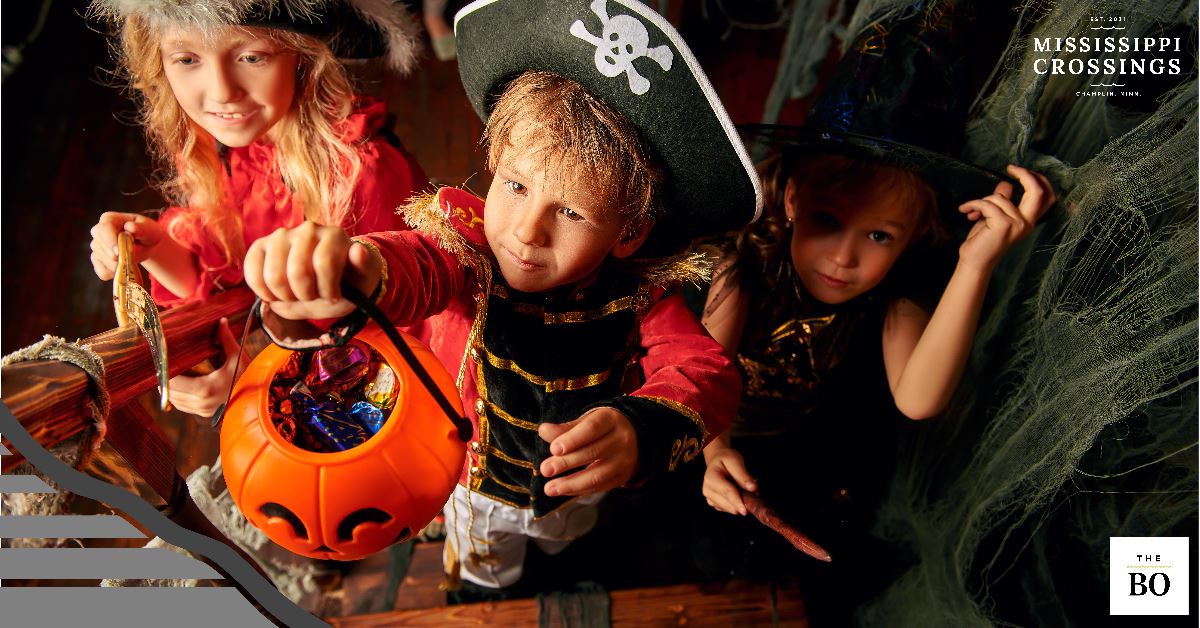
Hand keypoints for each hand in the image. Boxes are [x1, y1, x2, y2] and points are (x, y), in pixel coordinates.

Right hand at [89, 212, 164, 279]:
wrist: (147, 245)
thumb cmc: (147, 233)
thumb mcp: (149, 229)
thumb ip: (141, 228)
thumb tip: (130, 227)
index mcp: (109, 219)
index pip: (103, 229)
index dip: (110, 241)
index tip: (118, 252)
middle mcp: (98, 231)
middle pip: (99, 246)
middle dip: (116, 255)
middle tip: (131, 256)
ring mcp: (96, 246)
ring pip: (102, 260)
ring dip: (118, 264)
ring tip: (131, 259)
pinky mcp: (98, 260)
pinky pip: (102, 272)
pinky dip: (114, 274)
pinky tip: (124, 268)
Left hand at [169, 318, 247, 416]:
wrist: (261, 400)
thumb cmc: (250, 378)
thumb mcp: (238, 357)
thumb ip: (226, 339)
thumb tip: (220, 320)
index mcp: (204, 388)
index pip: (172, 381)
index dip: (164, 371)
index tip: (161, 359)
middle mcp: (200, 402)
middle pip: (170, 392)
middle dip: (165, 379)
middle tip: (162, 365)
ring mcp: (202, 410)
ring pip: (174, 400)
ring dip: (170, 388)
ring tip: (169, 373)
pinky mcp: (204, 414)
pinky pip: (182, 406)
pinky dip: (177, 396)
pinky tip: (180, 384)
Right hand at [243, 222, 380, 319]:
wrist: (325, 282)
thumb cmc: (345, 283)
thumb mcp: (361, 281)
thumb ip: (363, 267)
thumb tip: (358, 250)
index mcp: (334, 235)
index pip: (324, 264)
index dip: (327, 290)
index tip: (333, 297)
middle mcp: (306, 229)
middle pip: (297, 273)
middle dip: (306, 295)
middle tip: (313, 296)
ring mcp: (281, 236)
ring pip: (274, 276)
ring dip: (286, 297)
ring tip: (297, 295)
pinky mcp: (260, 246)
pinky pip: (252, 272)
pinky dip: (263, 292)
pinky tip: (276, 295)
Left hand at [537, 407, 638, 496]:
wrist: (635, 439)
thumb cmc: (603, 428)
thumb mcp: (587, 421)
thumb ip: (565, 428)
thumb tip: (544, 430)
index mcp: (611, 420)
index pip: (592, 428)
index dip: (573, 439)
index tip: (554, 449)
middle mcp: (621, 440)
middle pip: (593, 452)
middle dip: (567, 463)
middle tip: (545, 469)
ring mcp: (624, 461)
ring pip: (597, 475)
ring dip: (571, 484)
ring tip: (549, 488)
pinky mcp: (622, 478)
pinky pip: (599, 487)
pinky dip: (578, 490)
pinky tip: (562, 490)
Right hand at [702, 444, 756, 514]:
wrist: (717, 460)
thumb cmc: (725, 458)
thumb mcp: (735, 460)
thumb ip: (743, 475)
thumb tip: (753, 488)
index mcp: (711, 478)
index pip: (726, 492)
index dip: (737, 501)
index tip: (745, 511)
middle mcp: (707, 490)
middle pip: (727, 503)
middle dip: (742, 502)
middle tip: (753, 493)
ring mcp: (709, 498)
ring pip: (729, 509)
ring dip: (739, 502)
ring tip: (743, 489)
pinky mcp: (714, 504)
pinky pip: (729, 509)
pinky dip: (736, 504)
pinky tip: (737, 494)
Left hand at [957, 165, 1055, 272]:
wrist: (974, 262)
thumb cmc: (983, 240)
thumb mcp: (994, 216)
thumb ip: (1003, 201)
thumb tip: (1006, 183)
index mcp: (1028, 221)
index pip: (1046, 196)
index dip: (1037, 179)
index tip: (1018, 170)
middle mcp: (1026, 223)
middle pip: (1037, 191)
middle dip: (1025, 175)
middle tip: (1011, 169)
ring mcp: (1017, 224)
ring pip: (999, 197)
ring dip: (981, 201)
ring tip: (971, 211)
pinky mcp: (1003, 224)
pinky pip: (986, 204)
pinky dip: (973, 204)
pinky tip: (965, 211)